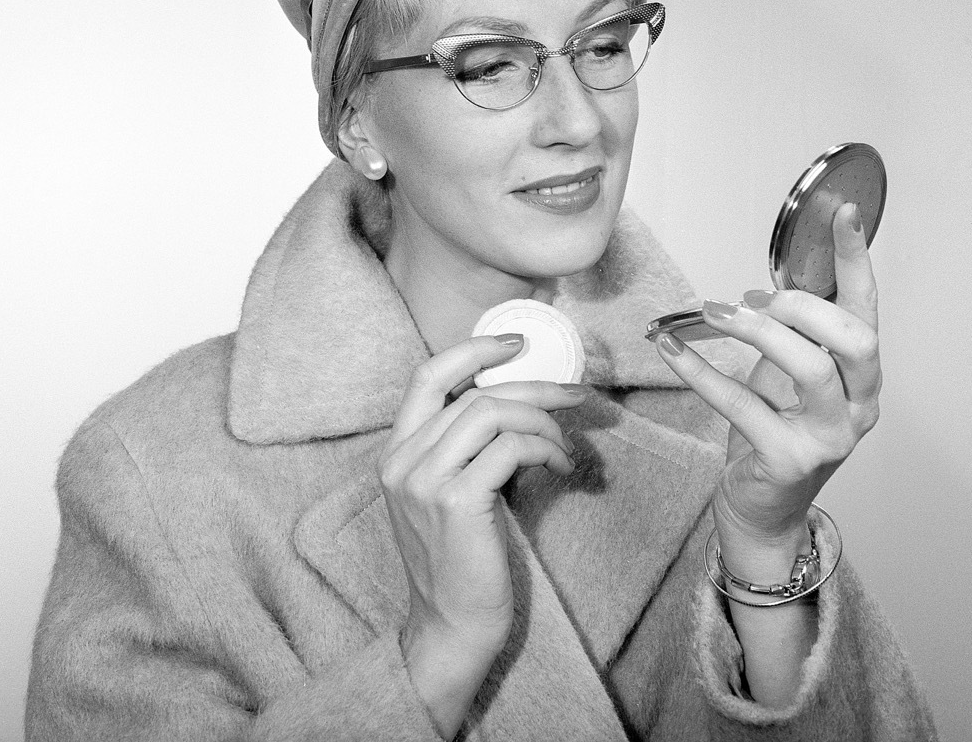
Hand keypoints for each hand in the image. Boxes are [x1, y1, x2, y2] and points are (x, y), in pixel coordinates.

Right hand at [378, 335, 584, 737]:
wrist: (450, 628)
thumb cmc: (460, 561)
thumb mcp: (450, 492)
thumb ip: (465, 447)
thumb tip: (520, 402)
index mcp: (397, 453)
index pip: (426, 376)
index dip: (472, 350)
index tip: (516, 342)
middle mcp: (403, 461)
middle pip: (474, 395)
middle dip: (534, 388)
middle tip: (574, 392)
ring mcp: (424, 480)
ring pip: (493, 413)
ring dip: (543, 423)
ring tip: (565, 448)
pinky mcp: (456, 501)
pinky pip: (511, 448)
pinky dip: (545, 449)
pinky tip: (560, 468)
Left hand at [655, 202, 880, 561]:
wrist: (764, 507)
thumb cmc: (776, 428)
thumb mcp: (789, 373)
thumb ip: (793, 331)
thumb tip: (769, 280)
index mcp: (861, 373)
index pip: (867, 306)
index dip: (857, 257)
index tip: (844, 211)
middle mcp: (859, 404)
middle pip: (853, 338)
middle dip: (802, 305)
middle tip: (754, 298)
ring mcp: (830, 436)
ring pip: (809, 368)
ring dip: (757, 331)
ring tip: (714, 313)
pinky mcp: (789, 460)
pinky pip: (742, 405)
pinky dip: (700, 371)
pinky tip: (671, 347)